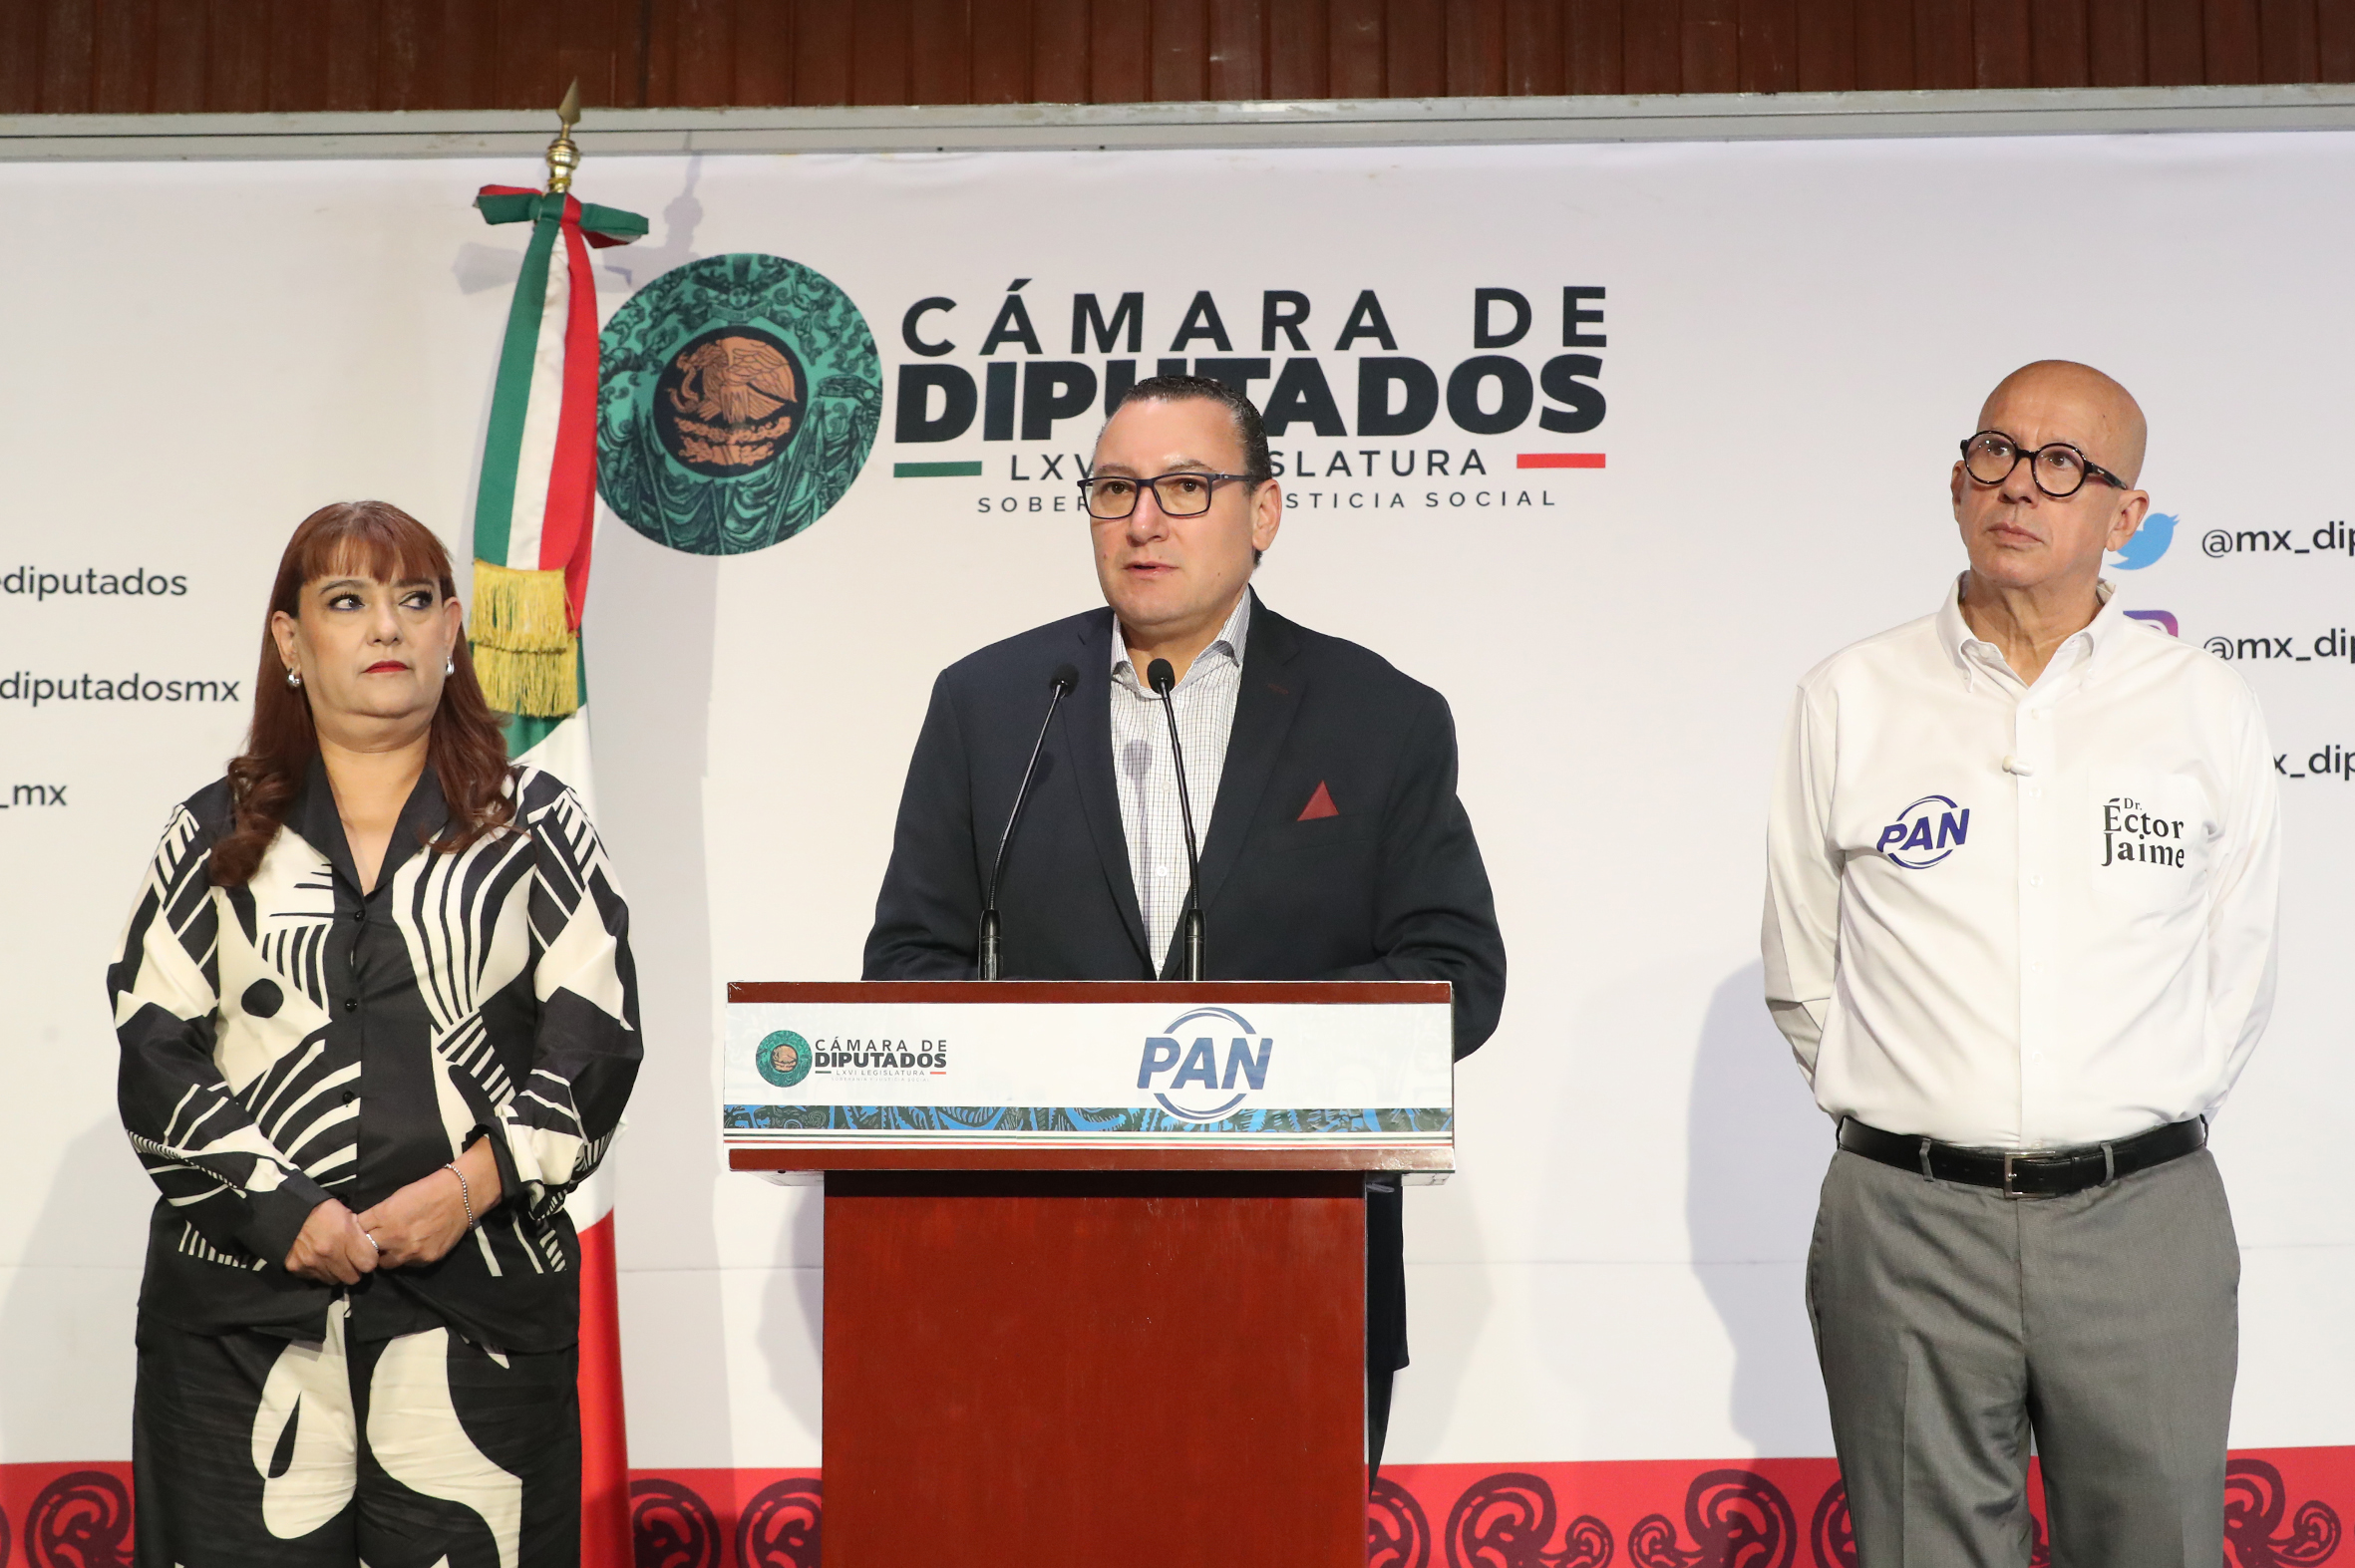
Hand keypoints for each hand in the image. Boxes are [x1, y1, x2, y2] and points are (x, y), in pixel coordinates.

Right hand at [284, 1199, 380, 1284]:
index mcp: (345, 1236)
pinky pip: (316, 1279)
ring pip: (334, 1280)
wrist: (288, 1213)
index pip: (368, 1264)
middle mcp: (329, 1253)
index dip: (369, 1260)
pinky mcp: (297, 1269)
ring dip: (337, 1272)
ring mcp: (313, 1263)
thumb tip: (370, 1247)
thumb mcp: (347, 1214)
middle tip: (350, 1260)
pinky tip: (318, 1260)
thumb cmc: (323, 1211)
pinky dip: (320, 1272)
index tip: (366, 1256)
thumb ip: (359, 1233)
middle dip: (354, 1270)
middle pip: (352, 1278)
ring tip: (333, 1259)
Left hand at [356, 1140, 503, 1269]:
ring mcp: (410, 1251)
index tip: (360, 1232)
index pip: (356, 1233)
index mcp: (383, 1217)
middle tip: (376, 1242)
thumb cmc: (426, 1191)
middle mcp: (393, 1237)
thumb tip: (361, 1227)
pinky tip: (415, 1245)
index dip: (357, 1232)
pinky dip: (407, 1257)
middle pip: (366, 1253)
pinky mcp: (425, 1260)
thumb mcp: (395, 1198)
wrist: (460, 1196)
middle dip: (368, 1248)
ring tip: (395, 1245)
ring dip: (386, 1256)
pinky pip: (407, 1264)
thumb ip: (377, 1215)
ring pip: (385, 1264)